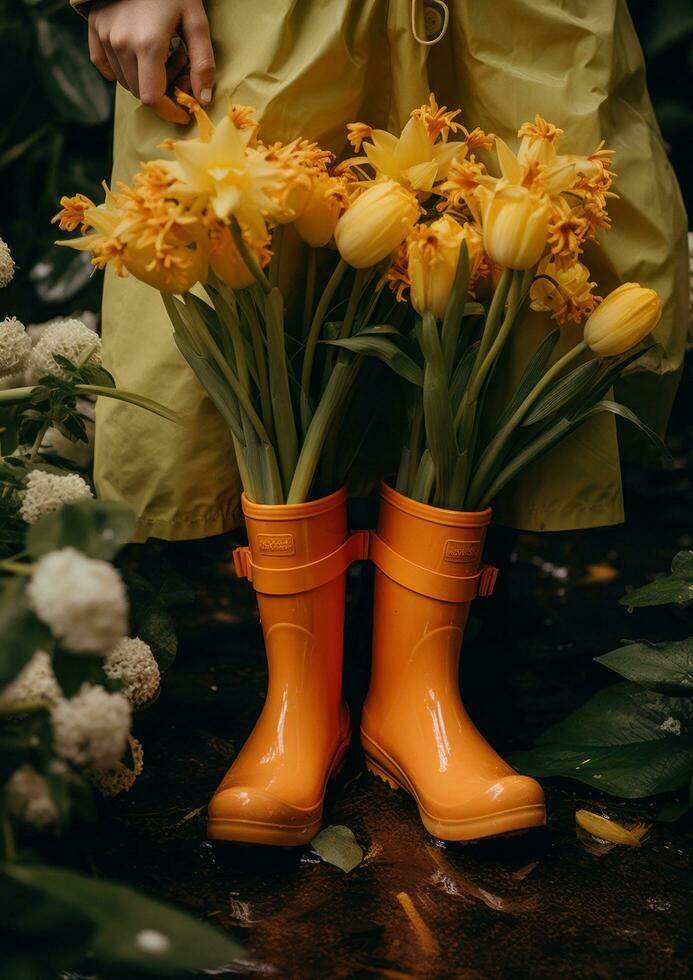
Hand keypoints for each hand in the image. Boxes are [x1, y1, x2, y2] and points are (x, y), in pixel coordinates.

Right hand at [88, 0, 214, 123]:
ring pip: (126, 81)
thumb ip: (202, 63)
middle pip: (140, 92)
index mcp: (148, 45)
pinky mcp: (95, 30)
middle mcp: (121, 44)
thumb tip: (202, 99)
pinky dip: (123, 70)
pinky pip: (106, 66)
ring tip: (163, 52)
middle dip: (162, 90)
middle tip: (178, 64)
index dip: (169, 112)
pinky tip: (139, 54)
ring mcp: (105, 37)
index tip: (183, 112)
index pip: (152, 98)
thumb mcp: (196, 21)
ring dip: (145, 78)